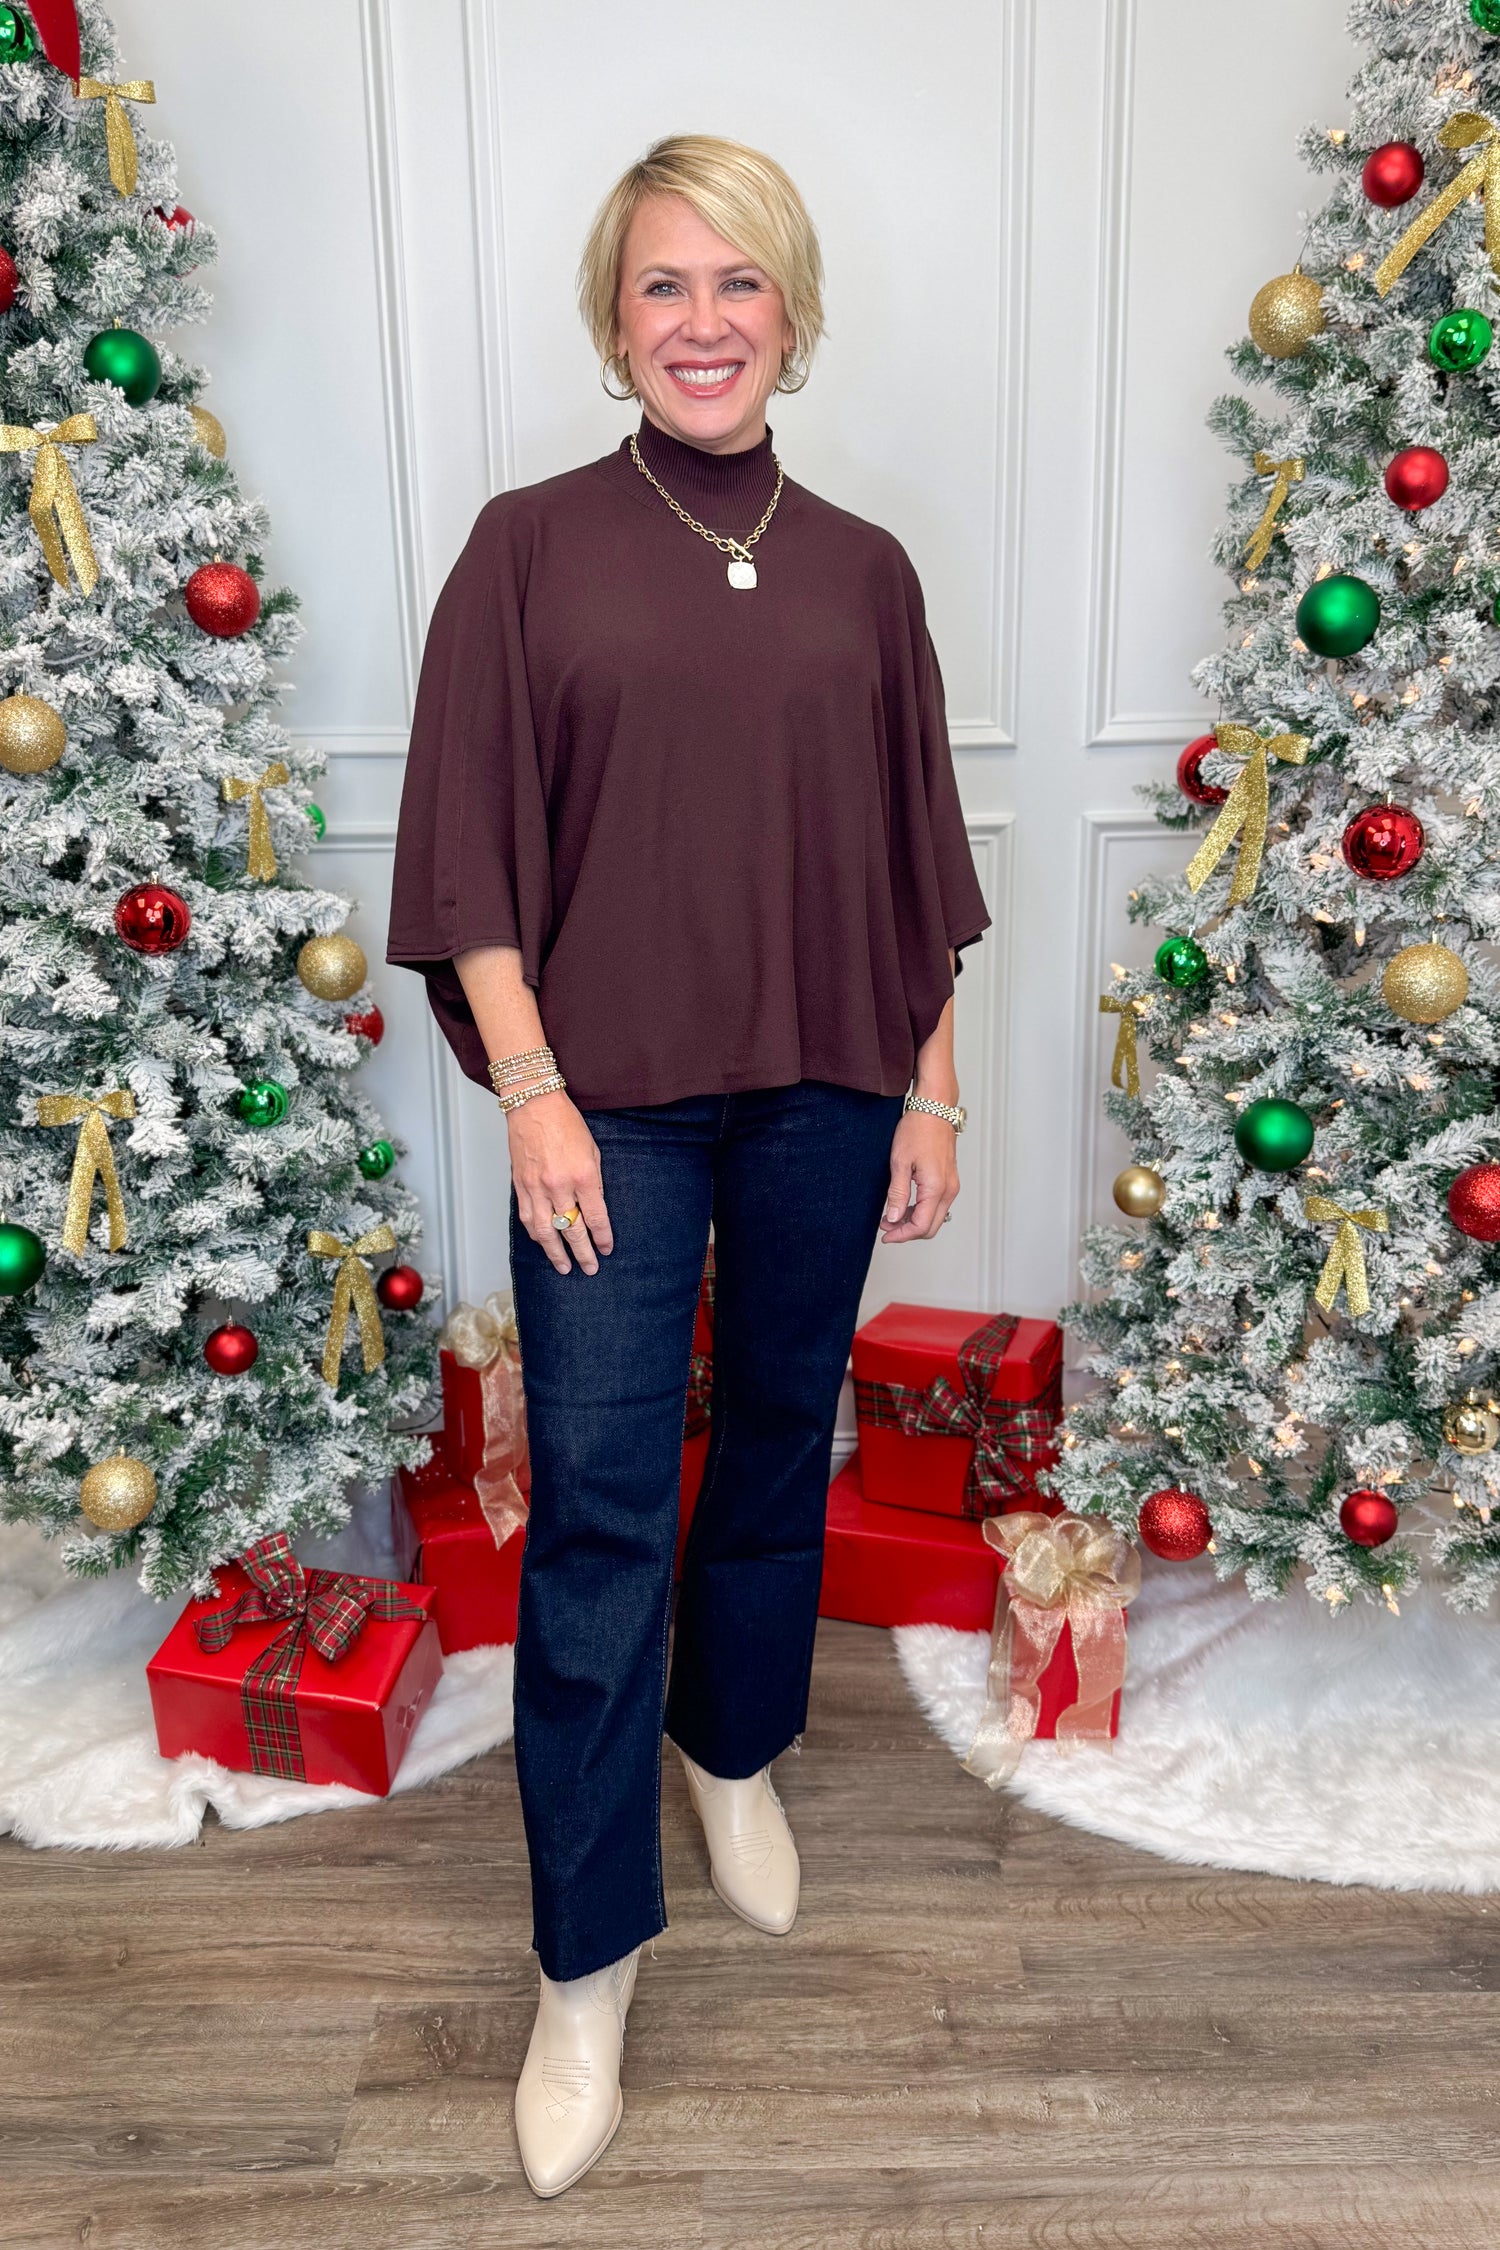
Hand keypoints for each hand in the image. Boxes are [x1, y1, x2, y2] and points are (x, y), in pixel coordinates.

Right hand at [506, 1091, 613, 1273]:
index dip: (602, 1237)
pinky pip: (528, 1218)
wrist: (534, 1105)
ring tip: (564, 1267)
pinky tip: (543, 1243)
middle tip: (589, 1268)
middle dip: (582, 1253)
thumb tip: (594, 1210)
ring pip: (546, 1231)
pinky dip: (536, 1234)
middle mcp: (558, 1186)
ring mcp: (536, 1187)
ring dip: (555, 1252)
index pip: (595, 1217)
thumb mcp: (592, 1151)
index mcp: (582, 1176)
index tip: (606, 1249)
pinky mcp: (520, 1185)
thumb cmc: (565, 1123)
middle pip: (571, 1230)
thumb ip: (594, 1183)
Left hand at [880, 1112, 959, 1242]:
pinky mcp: (949, 1180)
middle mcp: (949, 1190)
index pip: (921, 1226)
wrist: (934, 1109)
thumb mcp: (900, 1162)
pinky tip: (906, 1205)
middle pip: (931, 1227)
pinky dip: (922, 1211)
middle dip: (907, 1232)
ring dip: (914, 1221)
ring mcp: (951, 1185)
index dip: (901, 1235)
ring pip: (935, 1217)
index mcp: (936, 1188)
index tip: (885, 1234)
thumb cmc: (918, 1130)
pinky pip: (938, 1205)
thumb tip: (894, 1218)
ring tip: (892, 1215)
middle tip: (886, 1227)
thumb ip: (898, 1194)